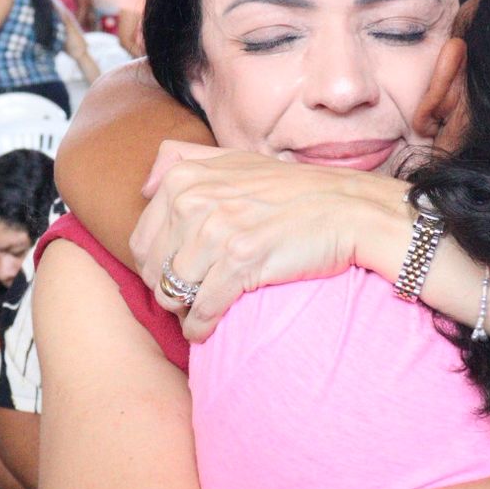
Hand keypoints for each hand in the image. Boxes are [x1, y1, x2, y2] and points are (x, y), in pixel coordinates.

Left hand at [131, 142, 407, 339]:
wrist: (347, 208)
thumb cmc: (292, 190)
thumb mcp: (235, 159)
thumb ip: (182, 161)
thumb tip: (144, 186)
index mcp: (185, 179)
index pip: (142, 241)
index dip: (156, 266)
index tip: (177, 276)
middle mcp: (195, 202)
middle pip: (153, 270)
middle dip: (168, 291)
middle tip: (189, 300)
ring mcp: (217, 231)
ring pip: (174, 293)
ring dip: (184, 311)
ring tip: (200, 313)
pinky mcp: (241, 262)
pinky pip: (202, 308)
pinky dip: (201, 326)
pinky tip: (208, 329)